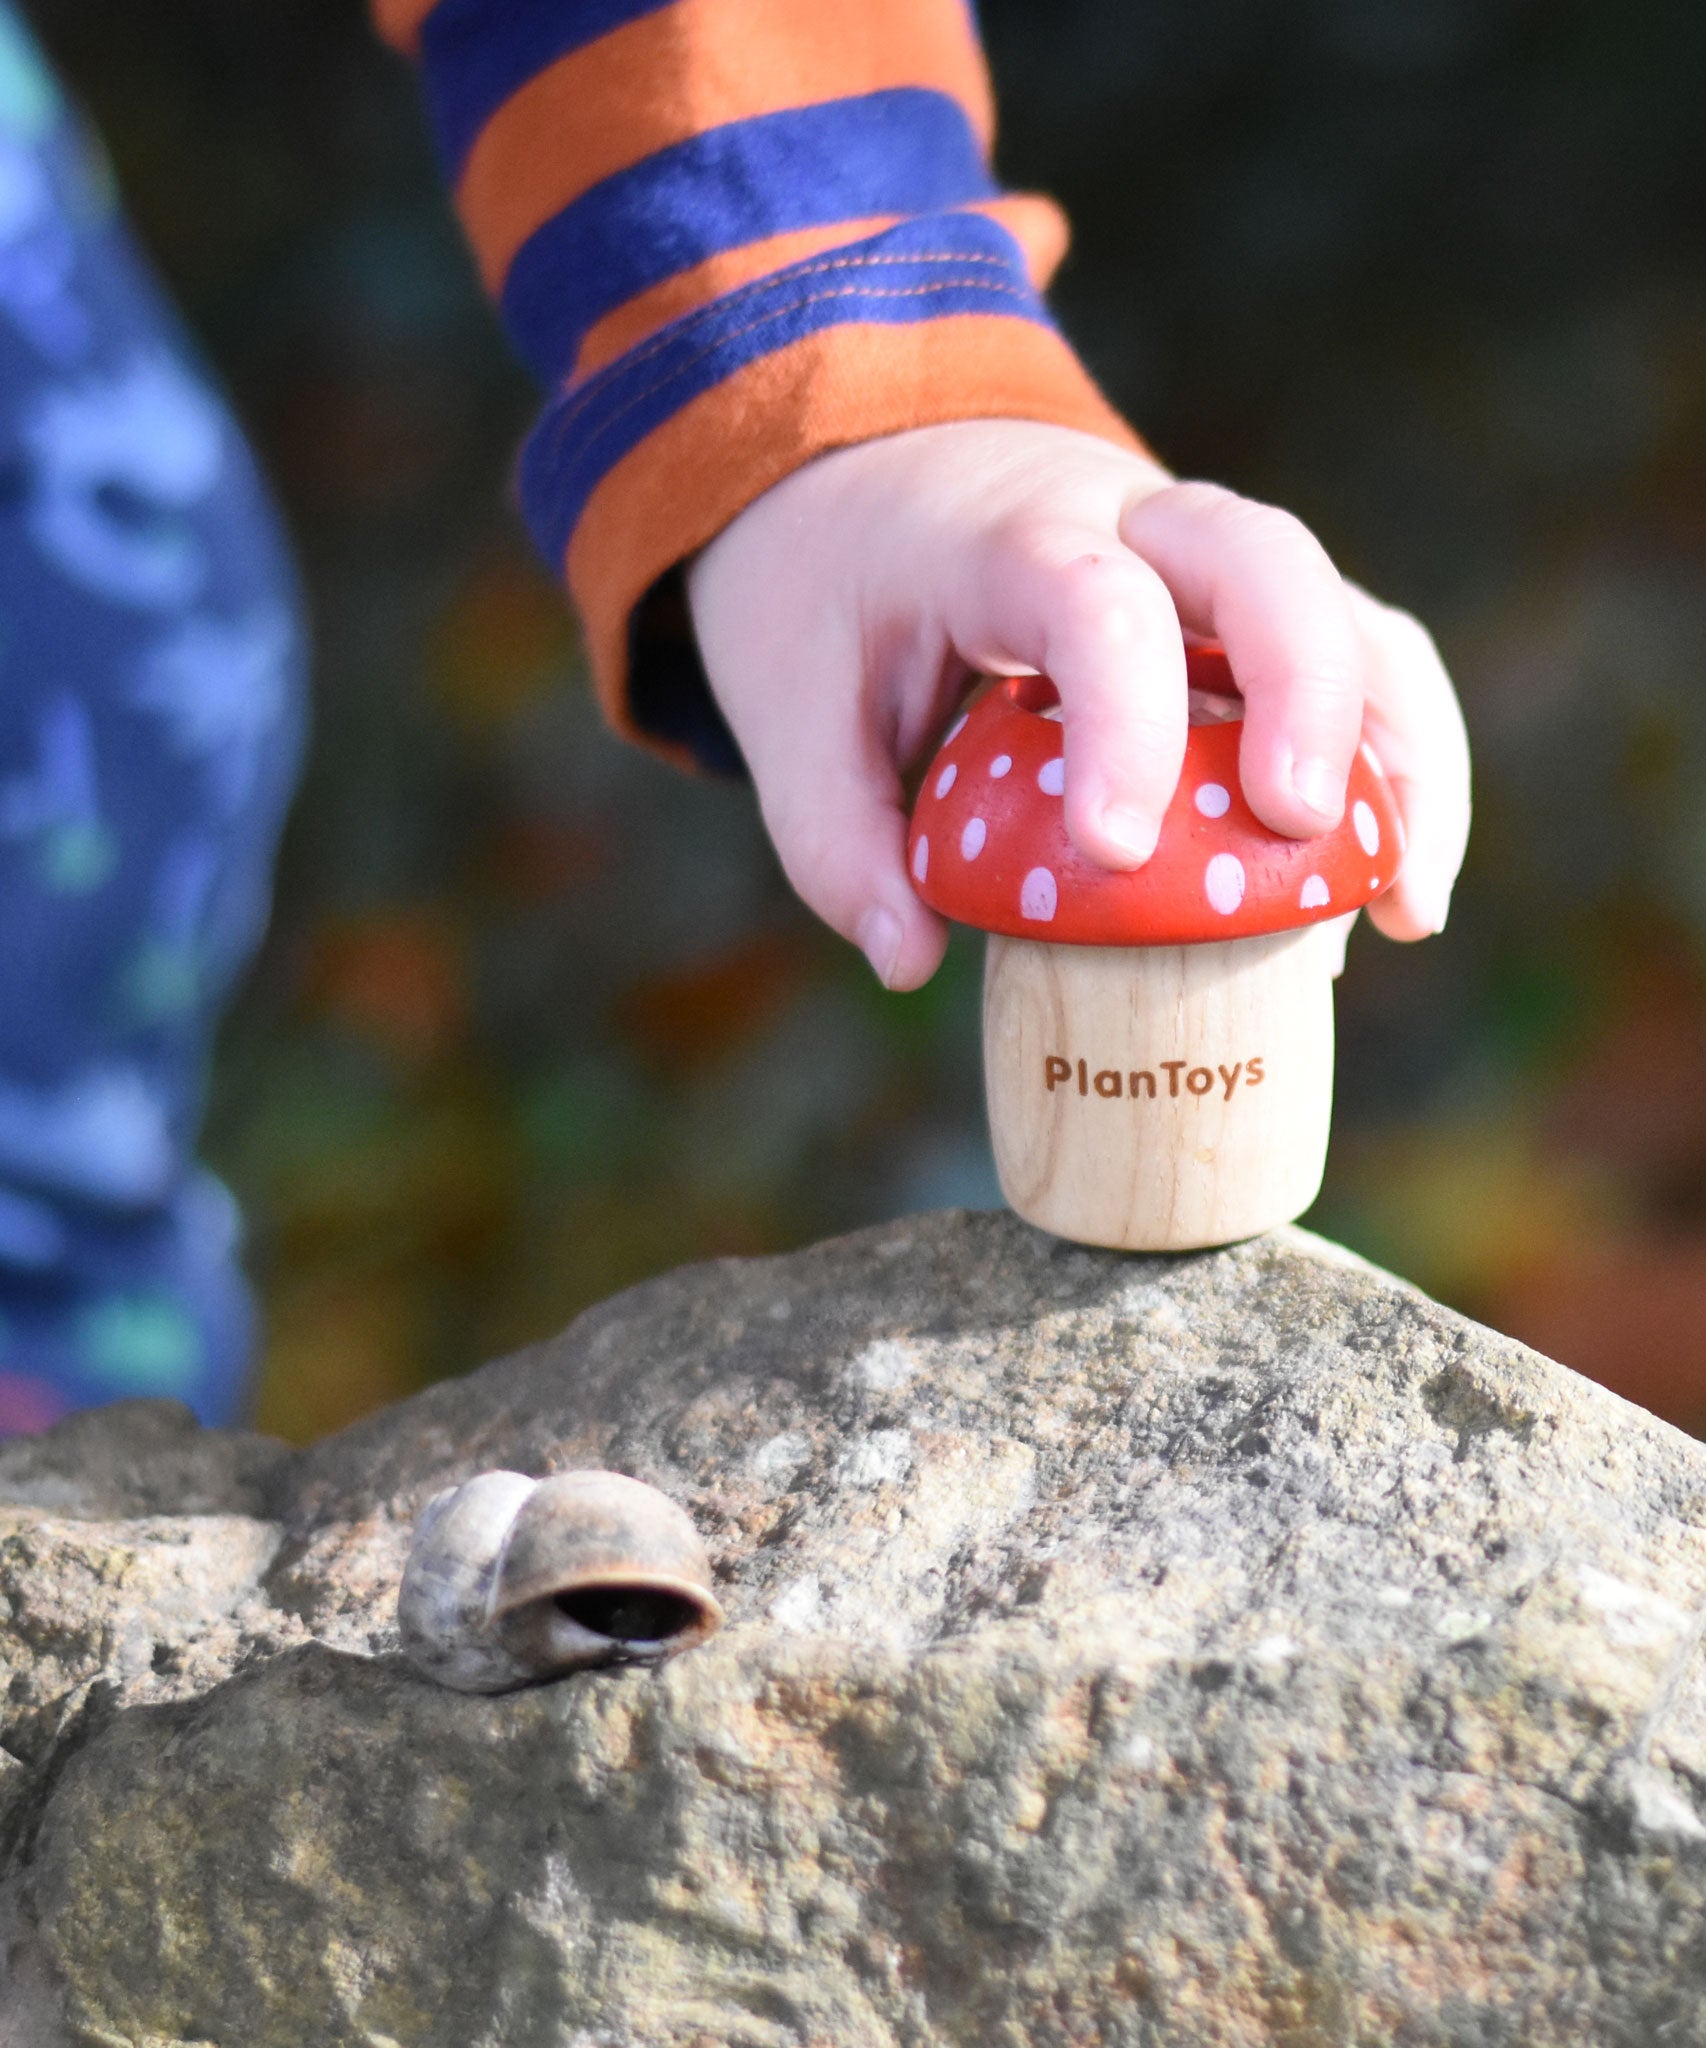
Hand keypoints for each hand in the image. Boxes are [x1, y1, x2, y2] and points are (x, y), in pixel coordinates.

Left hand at [686, 418, 1469, 988]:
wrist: (870, 468)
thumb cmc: (831, 592)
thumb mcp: (789, 706)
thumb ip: (835, 837)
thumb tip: (909, 961)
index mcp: (1007, 536)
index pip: (1093, 602)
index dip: (1122, 722)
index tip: (1117, 852)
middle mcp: (1131, 524)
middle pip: (1266, 561)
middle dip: (1305, 694)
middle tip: (1299, 832)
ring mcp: (1204, 563)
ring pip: (1344, 610)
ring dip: (1397, 748)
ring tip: (1406, 903)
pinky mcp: (1243, 613)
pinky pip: (1356, 662)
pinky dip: (1398, 764)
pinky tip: (1397, 893)